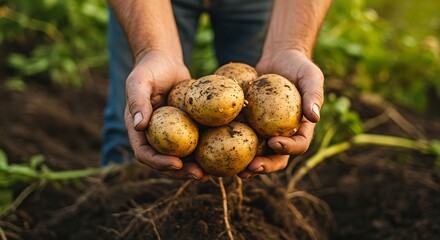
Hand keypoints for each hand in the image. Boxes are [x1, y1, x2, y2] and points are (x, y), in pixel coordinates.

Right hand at [124, 50, 209, 181]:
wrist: (166, 61)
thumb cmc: (150, 68)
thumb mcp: (140, 81)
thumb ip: (137, 101)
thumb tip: (138, 125)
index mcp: (140, 131)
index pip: (145, 154)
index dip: (159, 163)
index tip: (176, 164)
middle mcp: (155, 137)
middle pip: (166, 162)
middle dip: (182, 172)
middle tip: (199, 175)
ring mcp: (173, 134)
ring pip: (183, 157)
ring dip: (195, 168)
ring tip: (212, 174)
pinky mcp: (188, 129)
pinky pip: (197, 143)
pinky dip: (207, 151)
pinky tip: (223, 156)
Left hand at [238, 49, 323, 177]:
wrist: (278, 58)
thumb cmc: (298, 66)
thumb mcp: (310, 76)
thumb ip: (314, 95)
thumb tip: (315, 117)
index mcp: (301, 129)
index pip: (299, 145)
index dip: (288, 148)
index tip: (274, 142)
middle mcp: (284, 135)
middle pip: (277, 158)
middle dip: (265, 166)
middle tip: (251, 168)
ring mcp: (265, 132)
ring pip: (257, 154)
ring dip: (247, 165)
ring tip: (235, 170)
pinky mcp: (250, 125)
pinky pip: (241, 138)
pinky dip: (232, 145)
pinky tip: (218, 148)